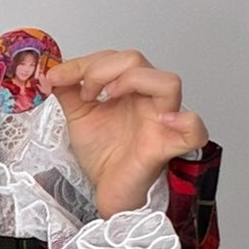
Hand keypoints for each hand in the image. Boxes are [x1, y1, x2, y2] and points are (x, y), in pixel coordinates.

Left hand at [41, 50, 208, 217]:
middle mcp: (147, 99)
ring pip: (168, 82)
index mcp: (129, 89)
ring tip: (111, 95)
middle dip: (102, 69)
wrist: (108, 190)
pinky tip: (164, 120)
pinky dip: (186, 121)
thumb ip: (68, 92)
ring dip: (135, 79)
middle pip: (137, 61)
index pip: (113, 58)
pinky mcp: (167, 146)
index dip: (83, 63)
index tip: (57, 77)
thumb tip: (54, 72)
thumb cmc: (104, 154)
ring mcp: (161, 121)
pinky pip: (195, 130)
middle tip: (85, 92)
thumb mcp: (79, 117)